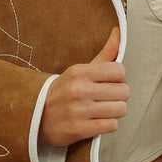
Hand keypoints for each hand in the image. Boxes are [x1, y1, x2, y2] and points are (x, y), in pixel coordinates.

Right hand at [40, 27, 128, 147]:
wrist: (37, 117)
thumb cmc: (64, 92)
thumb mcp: (80, 71)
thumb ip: (104, 53)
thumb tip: (118, 31)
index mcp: (80, 72)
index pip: (119, 71)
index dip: (120, 78)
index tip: (111, 83)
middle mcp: (79, 90)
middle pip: (123, 92)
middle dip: (120, 96)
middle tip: (108, 99)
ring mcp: (78, 111)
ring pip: (120, 109)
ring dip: (116, 112)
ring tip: (104, 110)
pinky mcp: (79, 129)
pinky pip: (111, 125)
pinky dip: (109, 124)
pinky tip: (98, 121)